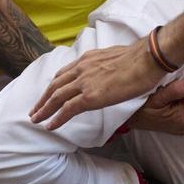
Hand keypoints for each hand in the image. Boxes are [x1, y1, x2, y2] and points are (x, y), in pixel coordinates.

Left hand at [29, 34, 165, 130]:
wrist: (148, 59)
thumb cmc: (141, 58)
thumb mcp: (116, 57)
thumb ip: (107, 66)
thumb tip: (111, 73)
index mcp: (88, 59)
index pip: (64, 73)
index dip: (54, 85)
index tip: (48, 93)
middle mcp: (82, 68)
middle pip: (55, 85)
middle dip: (43, 99)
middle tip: (35, 110)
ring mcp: (85, 82)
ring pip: (57, 97)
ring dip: (44, 109)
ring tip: (36, 119)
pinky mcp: (90, 96)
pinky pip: (67, 109)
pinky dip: (56, 118)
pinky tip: (50, 125)